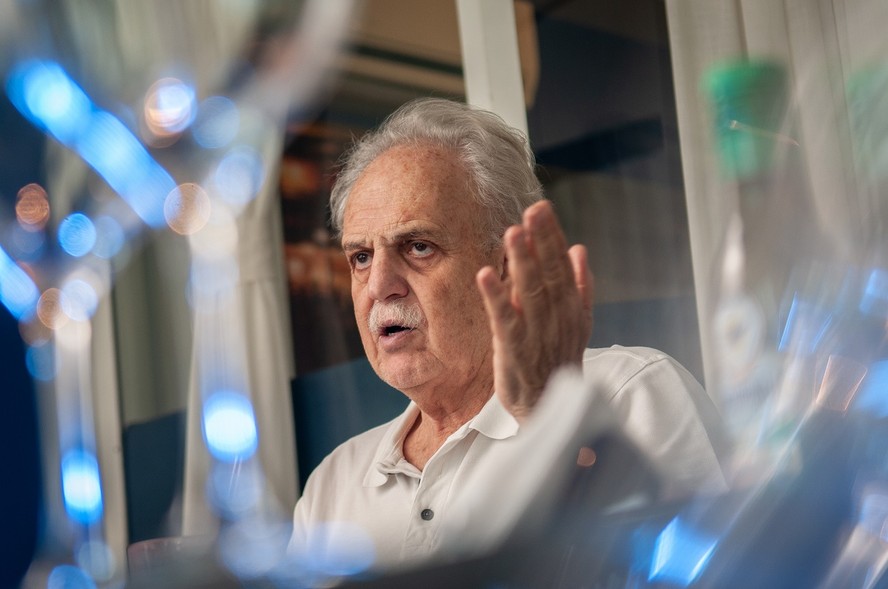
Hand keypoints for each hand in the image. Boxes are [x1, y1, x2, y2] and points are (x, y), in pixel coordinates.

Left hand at [476, 200, 593, 421]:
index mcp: (571, 308)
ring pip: (530, 293)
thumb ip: (579, 286)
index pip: (562, 266)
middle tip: (533, 210)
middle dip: (541, 241)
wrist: (549, 410)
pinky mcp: (514, 351)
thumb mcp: (577, 323)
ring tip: (512, 233)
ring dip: (521, 262)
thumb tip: (579, 248)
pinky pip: (504, 320)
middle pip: (549, 274)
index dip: (551, 237)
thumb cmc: (558, 362)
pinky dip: (496, 297)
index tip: (541, 208)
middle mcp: (557, 318)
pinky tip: (485, 275)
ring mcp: (536, 335)